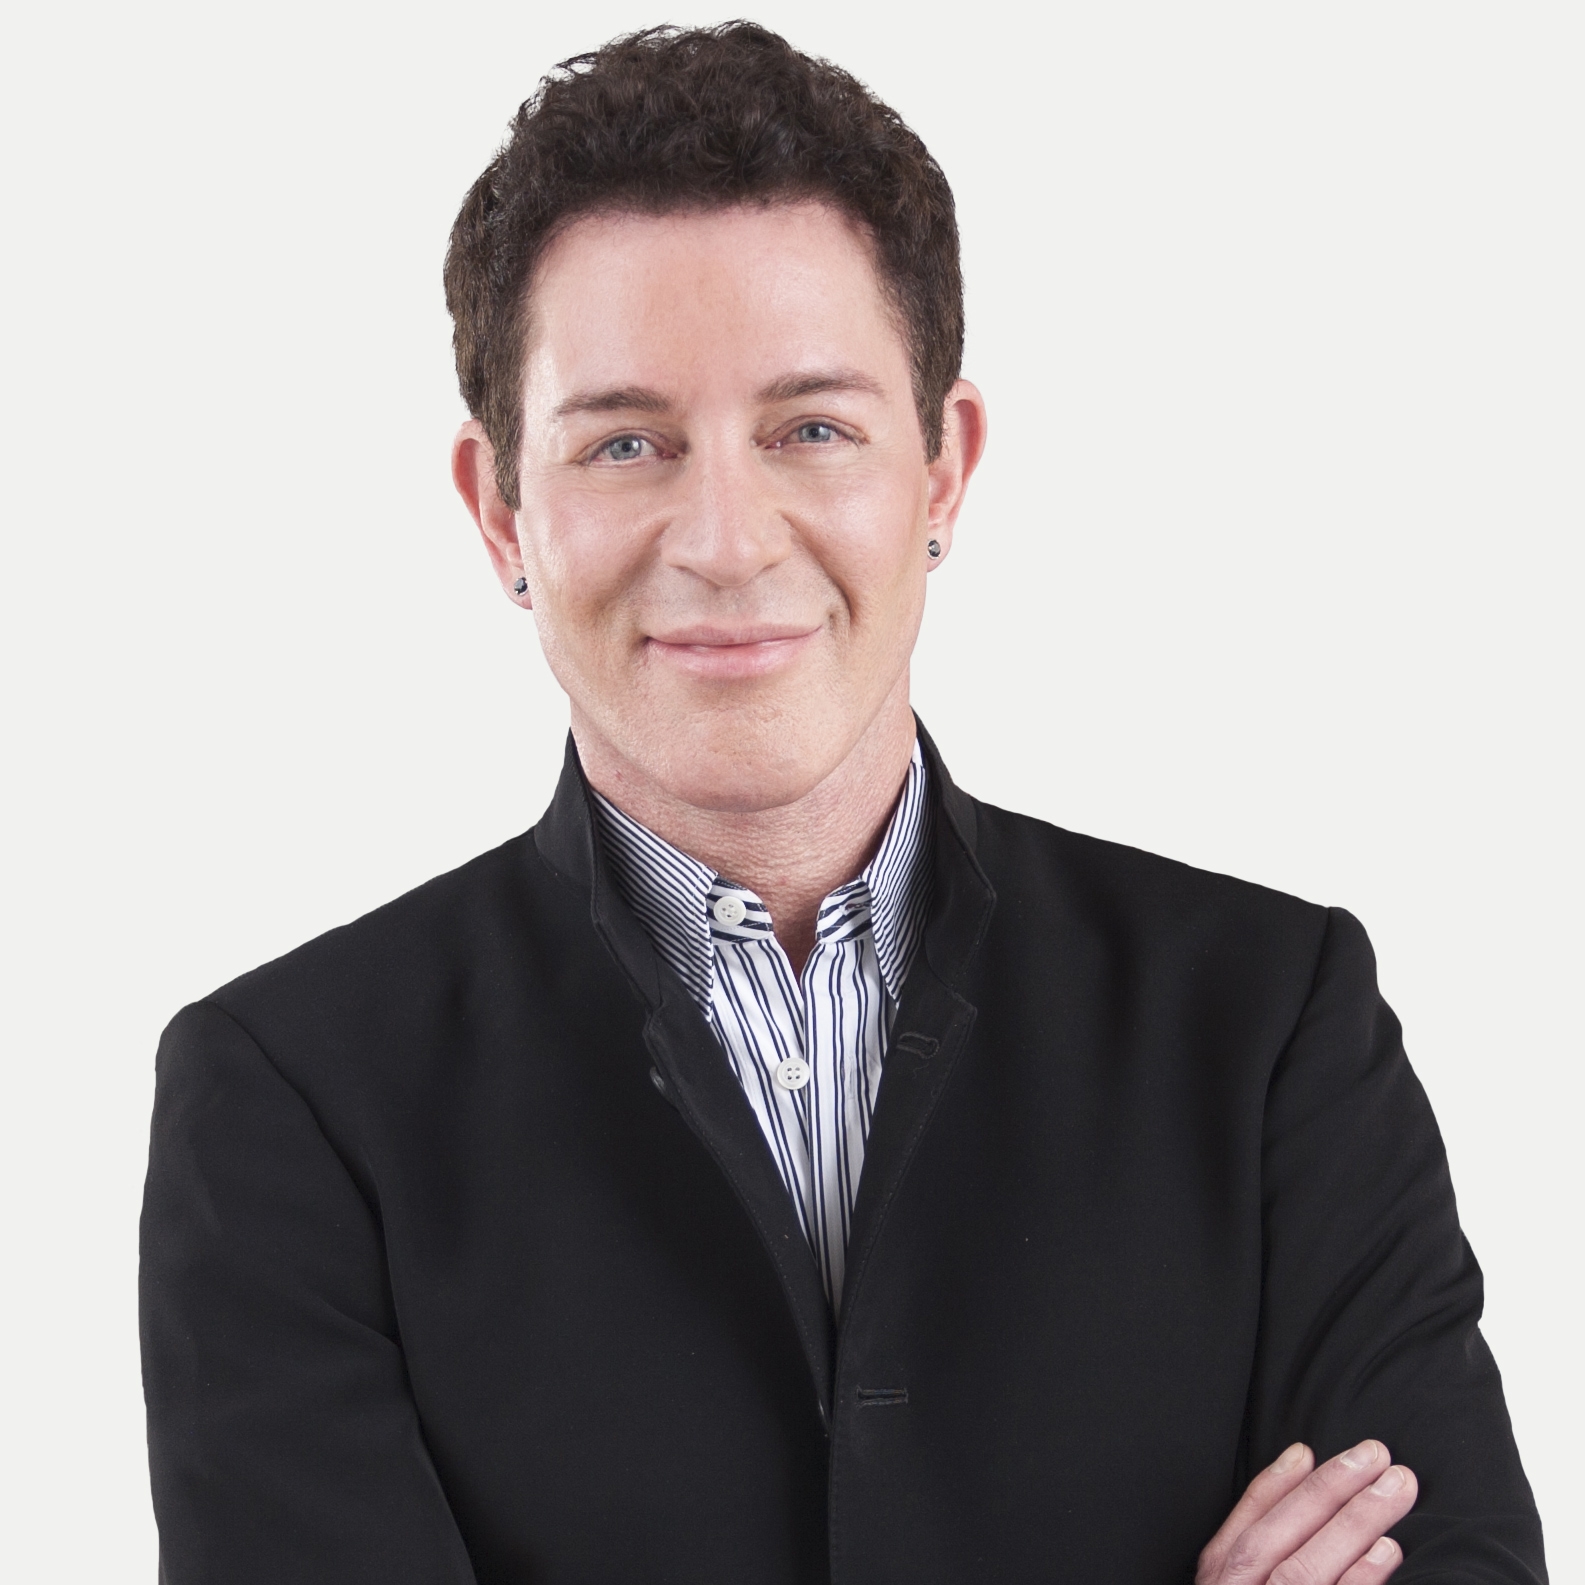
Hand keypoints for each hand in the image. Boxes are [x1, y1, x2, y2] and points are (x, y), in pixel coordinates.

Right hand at [1196, 1439, 1417, 1584]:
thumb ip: (1248, 1552)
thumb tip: (1296, 1475)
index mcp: (1219, 1582)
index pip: (1248, 1523)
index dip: (1277, 1483)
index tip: (1307, 1452)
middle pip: (1281, 1536)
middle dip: (1329, 1489)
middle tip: (1375, 1456)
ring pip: (1308, 1567)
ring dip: (1356, 1521)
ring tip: (1396, 1488)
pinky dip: (1360, 1578)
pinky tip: (1387, 1549)